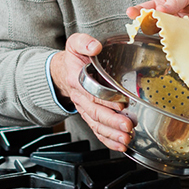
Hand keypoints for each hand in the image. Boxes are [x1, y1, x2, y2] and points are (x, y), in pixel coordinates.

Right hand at [50, 33, 133, 150]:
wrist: (62, 71)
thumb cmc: (73, 58)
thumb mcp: (75, 43)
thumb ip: (84, 42)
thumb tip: (95, 47)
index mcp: (77, 79)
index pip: (91, 93)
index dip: (105, 101)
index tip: (121, 105)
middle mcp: (80, 97)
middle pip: (95, 112)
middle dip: (112, 121)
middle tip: (127, 126)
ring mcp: (84, 108)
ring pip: (96, 125)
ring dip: (111, 134)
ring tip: (125, 138)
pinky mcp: (89, 116)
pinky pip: (97, 130)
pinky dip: (108, 140)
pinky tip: (120, 145)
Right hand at [128, 0, 188, 43]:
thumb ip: (175, 0)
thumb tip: (162, 8)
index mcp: (166, 5)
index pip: (148, 8)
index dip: (138, 10)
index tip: (131, 12)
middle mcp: (167, 19)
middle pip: (150, 22)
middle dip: (143, 22)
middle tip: (141, 21)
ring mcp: (174, 32)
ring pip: (160, 34)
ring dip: (159, 31)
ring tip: (162, 26)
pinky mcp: (182, 42)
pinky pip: (173, 44)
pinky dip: (172, 41)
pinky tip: (173, 37)